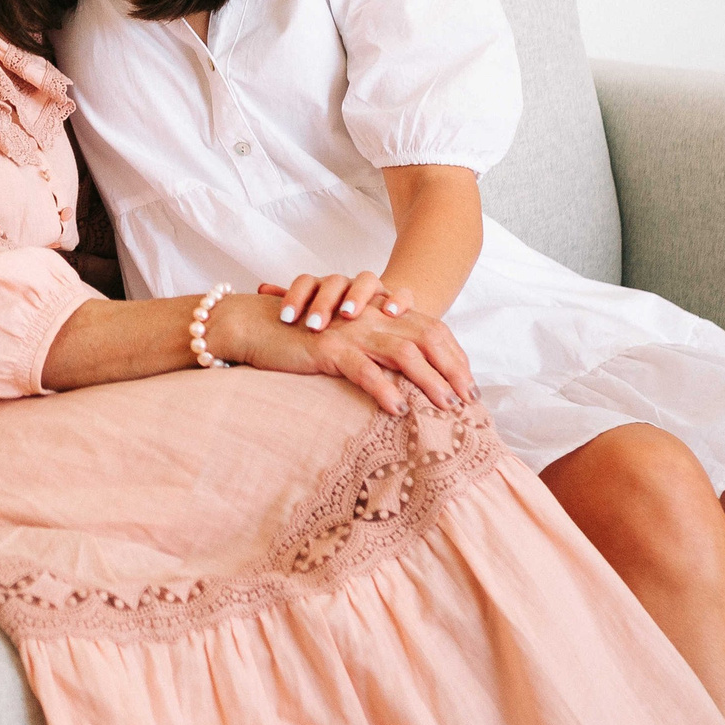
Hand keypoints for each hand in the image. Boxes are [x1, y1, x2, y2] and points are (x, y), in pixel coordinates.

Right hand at [210, 292, 476, 414]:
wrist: (254, 325)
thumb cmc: (300, 338)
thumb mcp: (345, 340)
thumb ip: (374, 350)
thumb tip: (405, 381)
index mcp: (378, 314)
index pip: (430, 328)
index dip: (454, 355)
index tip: (469, 385)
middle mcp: (370, 318)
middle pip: (426, 337)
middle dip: (453, 369)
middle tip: (470, 400)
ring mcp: (351, 331)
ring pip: (403, 353)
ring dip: (429, 381)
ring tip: (446, 407)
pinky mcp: (329, 348)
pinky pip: (363, 369)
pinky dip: (384, 389)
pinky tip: (397, 410)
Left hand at [260, 272, 401, 331]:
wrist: (380, 319)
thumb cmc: (337, 323)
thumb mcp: (313, 316)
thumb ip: (289, 302)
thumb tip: (259, 288)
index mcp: (323, 287)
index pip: (306, 282)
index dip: (294, 297)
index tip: (285, 318)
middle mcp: (348, 284)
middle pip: (334, 282)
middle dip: (323, 303)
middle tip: (313, 326)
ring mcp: (375, 290)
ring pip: (366, 281)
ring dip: (357, 297)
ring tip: (348, 315)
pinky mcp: (401, 300)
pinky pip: (403, 294)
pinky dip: (398, 300)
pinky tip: (391, 313)